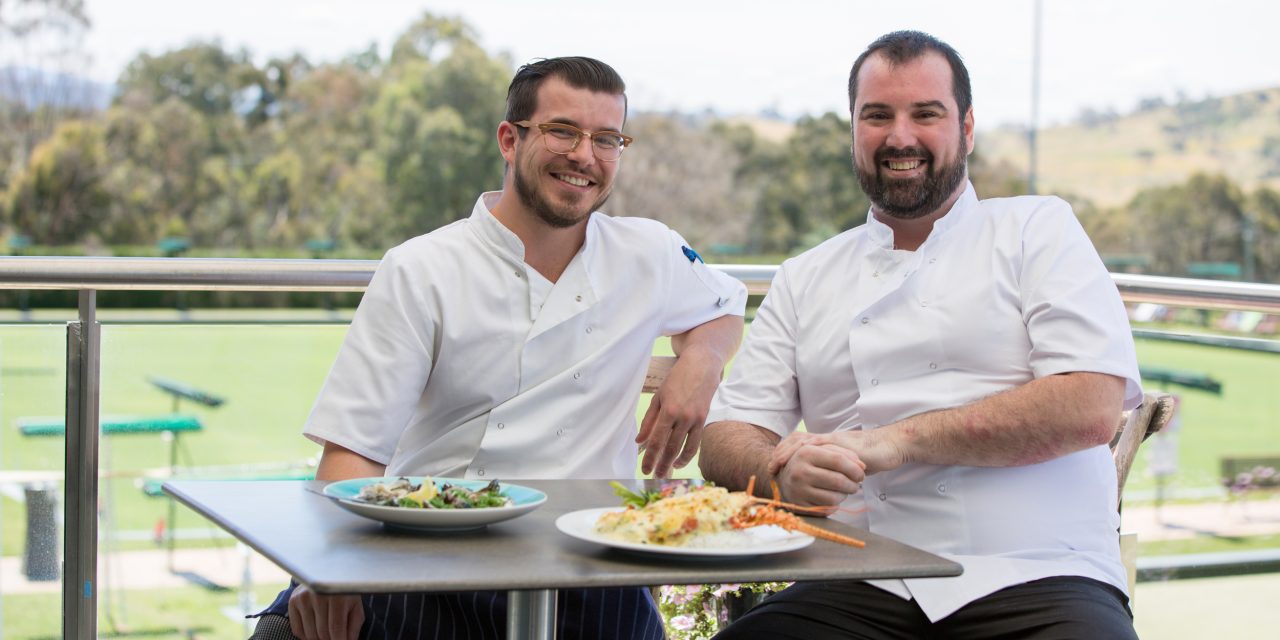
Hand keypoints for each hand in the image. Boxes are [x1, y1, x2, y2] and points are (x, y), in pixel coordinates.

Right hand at [288, 584, 363, 639]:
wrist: (329, 575)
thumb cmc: (345, 595)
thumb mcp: (355, 608)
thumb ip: (353, 628)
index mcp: (337, 596)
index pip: (335, 629)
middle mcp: (318, 595)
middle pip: (322, 633)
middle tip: (335, 636)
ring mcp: (304, 597)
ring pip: (310, 634)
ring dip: (319, 638)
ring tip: (326, 632)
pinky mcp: (293, 600)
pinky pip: (297, 630)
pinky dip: (306, 636)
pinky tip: (315, 628)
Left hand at [637, 351, 723, 476]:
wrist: (702, 366)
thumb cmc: (677, 379)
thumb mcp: (658, 397)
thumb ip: (648, 421)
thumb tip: (639, 441)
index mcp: (668, 410)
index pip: (656, 440)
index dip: (650, 457)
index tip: (644, 469)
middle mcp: (682, 417)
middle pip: (670, 448)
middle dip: (661, 464)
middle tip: (654, 476)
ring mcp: (695, 419)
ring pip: (684, 448)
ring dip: (675, 463)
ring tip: (667, 472)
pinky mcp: (703, 420)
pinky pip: (696, 442)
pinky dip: (688, 454)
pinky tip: (680, 460)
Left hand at [770, 429, 904, 476]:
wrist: (890, 446)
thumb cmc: (871, 456)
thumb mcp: (847, 464)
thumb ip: (835, 469)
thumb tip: (826, 484)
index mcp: (827, 444)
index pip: (800, 444)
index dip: (785, 453)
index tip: (773, 466)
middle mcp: (828, 439)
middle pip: (797, 441)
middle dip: (782, 453)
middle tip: (771, 466)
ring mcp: (834, 440)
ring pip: (806, 442)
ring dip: (790, 453)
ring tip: (780, 464)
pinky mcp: (843, 444)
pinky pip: (823, 446)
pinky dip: (810, 453)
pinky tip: (801, 460)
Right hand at [770, 434, 865, 507]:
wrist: (784, 479)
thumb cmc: (808, 462)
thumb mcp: (821, 450)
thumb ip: (843, 453)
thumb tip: (862, 467)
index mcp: (805, 452)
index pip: (838, 460)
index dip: (854, 468)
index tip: (862, 473)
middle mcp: (800, 471)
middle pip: (838, 481)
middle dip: (853, 484)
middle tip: (856, 484)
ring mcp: (798, 490)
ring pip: (834, 498)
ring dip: (844, 495)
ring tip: (843, 490)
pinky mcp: (800, 505)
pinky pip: (826, 509)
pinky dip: (834, 504)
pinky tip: (831, 497)